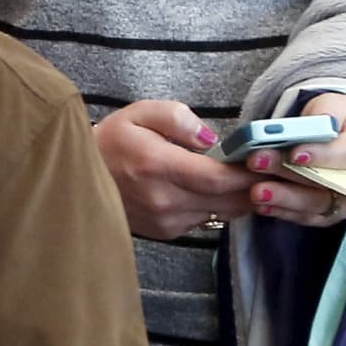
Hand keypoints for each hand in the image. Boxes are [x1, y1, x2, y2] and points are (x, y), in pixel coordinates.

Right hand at [93, 99, 256, 240]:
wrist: (76, 177)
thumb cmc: (111, 141)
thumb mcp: (138, 113)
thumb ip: (178, 118)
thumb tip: (211, 139)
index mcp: (158, 166)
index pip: (218, 178)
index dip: (248, 173)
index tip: (266, 161)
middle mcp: (164, 200)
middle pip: (228, 200)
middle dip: (253, 187)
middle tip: (269, 170)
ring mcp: (166, 221)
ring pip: (221, 213)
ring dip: (239, 197)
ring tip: (247, 178)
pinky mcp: (167, 232)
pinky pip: (206, 219)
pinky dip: (218, 205)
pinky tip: (215, 190)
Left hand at [235, 92, 345, 228]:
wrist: (342, 132)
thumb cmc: (338, 116)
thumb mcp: (335, 104)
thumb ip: (323, 114)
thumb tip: (306, 128)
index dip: (322, 156)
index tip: (294, 154)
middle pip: (327, 183)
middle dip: (289, 175)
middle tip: (257, 163)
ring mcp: (345, 198)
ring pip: (315, 205)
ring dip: (283, 198)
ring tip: (255, 191)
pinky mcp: (327, 211)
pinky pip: (305, 216)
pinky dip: (281, 211)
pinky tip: (260, 205)